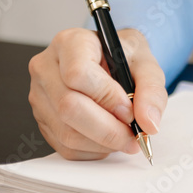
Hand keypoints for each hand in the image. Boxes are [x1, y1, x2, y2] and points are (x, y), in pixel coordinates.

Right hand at [28, 28, 166, 159]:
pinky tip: (107, 138)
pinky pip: (65, 147)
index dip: (107, 97)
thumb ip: (151, 91)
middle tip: (133, 136)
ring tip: (124, 136)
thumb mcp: (146, 65)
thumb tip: (148, 123)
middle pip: (69, 107)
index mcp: (70, 43)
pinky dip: (93, 150)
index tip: (129, 110)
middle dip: (108, 129)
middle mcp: (46, 67)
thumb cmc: (124, 60)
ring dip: (103, 143)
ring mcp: (40, 95)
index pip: (78, 73)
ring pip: (67, 132)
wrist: (112, 63)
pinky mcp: (42, 120)